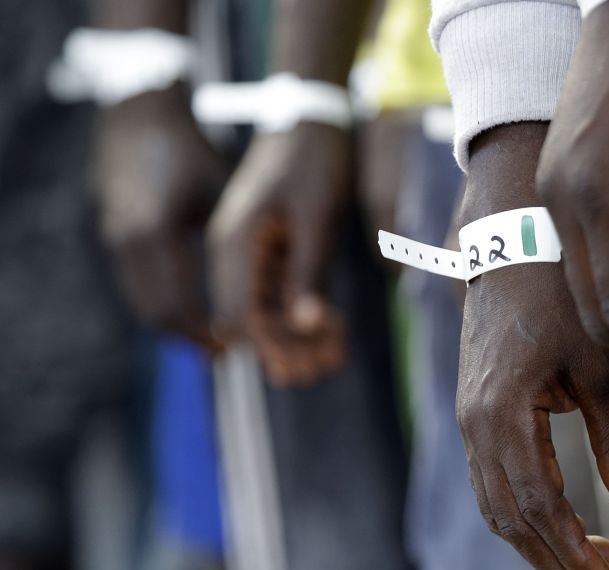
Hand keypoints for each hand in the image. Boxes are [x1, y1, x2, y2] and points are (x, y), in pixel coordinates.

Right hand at [95, 84, 226, 348]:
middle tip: (227, 354)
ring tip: (214, 335)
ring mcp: (116, 236)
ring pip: (143, 301)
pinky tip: (195, 301)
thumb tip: (297, 306)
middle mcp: (131, 240)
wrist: (142, 108)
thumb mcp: (229, 193)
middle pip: (157, 313)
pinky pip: (136, 283)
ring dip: (177, 323)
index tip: (240, 351)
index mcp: (160, 231)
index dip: (211, 335)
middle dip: (191, 338)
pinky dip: (164, 300)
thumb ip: (250, 246)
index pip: (182, 306)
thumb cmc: (197, 147)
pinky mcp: (113, 231)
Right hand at [208, 123, 348, 385]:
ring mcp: (248, 251)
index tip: (305, 369)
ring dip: (298, 336)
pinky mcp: (268, 249)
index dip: (270, 348)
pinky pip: (280, 291)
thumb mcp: (318, 218)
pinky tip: (334, 333)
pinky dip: (305, 311)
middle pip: (250, 319)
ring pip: (267, 309)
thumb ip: (309, 273)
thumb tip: (304, 326)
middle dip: (286, 348)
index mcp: (232, 244)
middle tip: (323, 370)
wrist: (311, 119)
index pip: (238, 316)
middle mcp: (232, 252)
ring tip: (332, 360)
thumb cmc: (314, 161)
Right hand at [459, 124, 608, 569]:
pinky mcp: (475, 413)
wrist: (512, 244)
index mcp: (503, 414)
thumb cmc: (562, 297)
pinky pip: (492, 483)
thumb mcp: (601, 366)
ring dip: (539, 545)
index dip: (573, 550)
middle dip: (556, 563)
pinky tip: (561, 527)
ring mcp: (468, 419)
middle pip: (509, 519)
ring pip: (496, 507)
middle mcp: (474, 425)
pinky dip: (525, 515)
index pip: (538, 504)